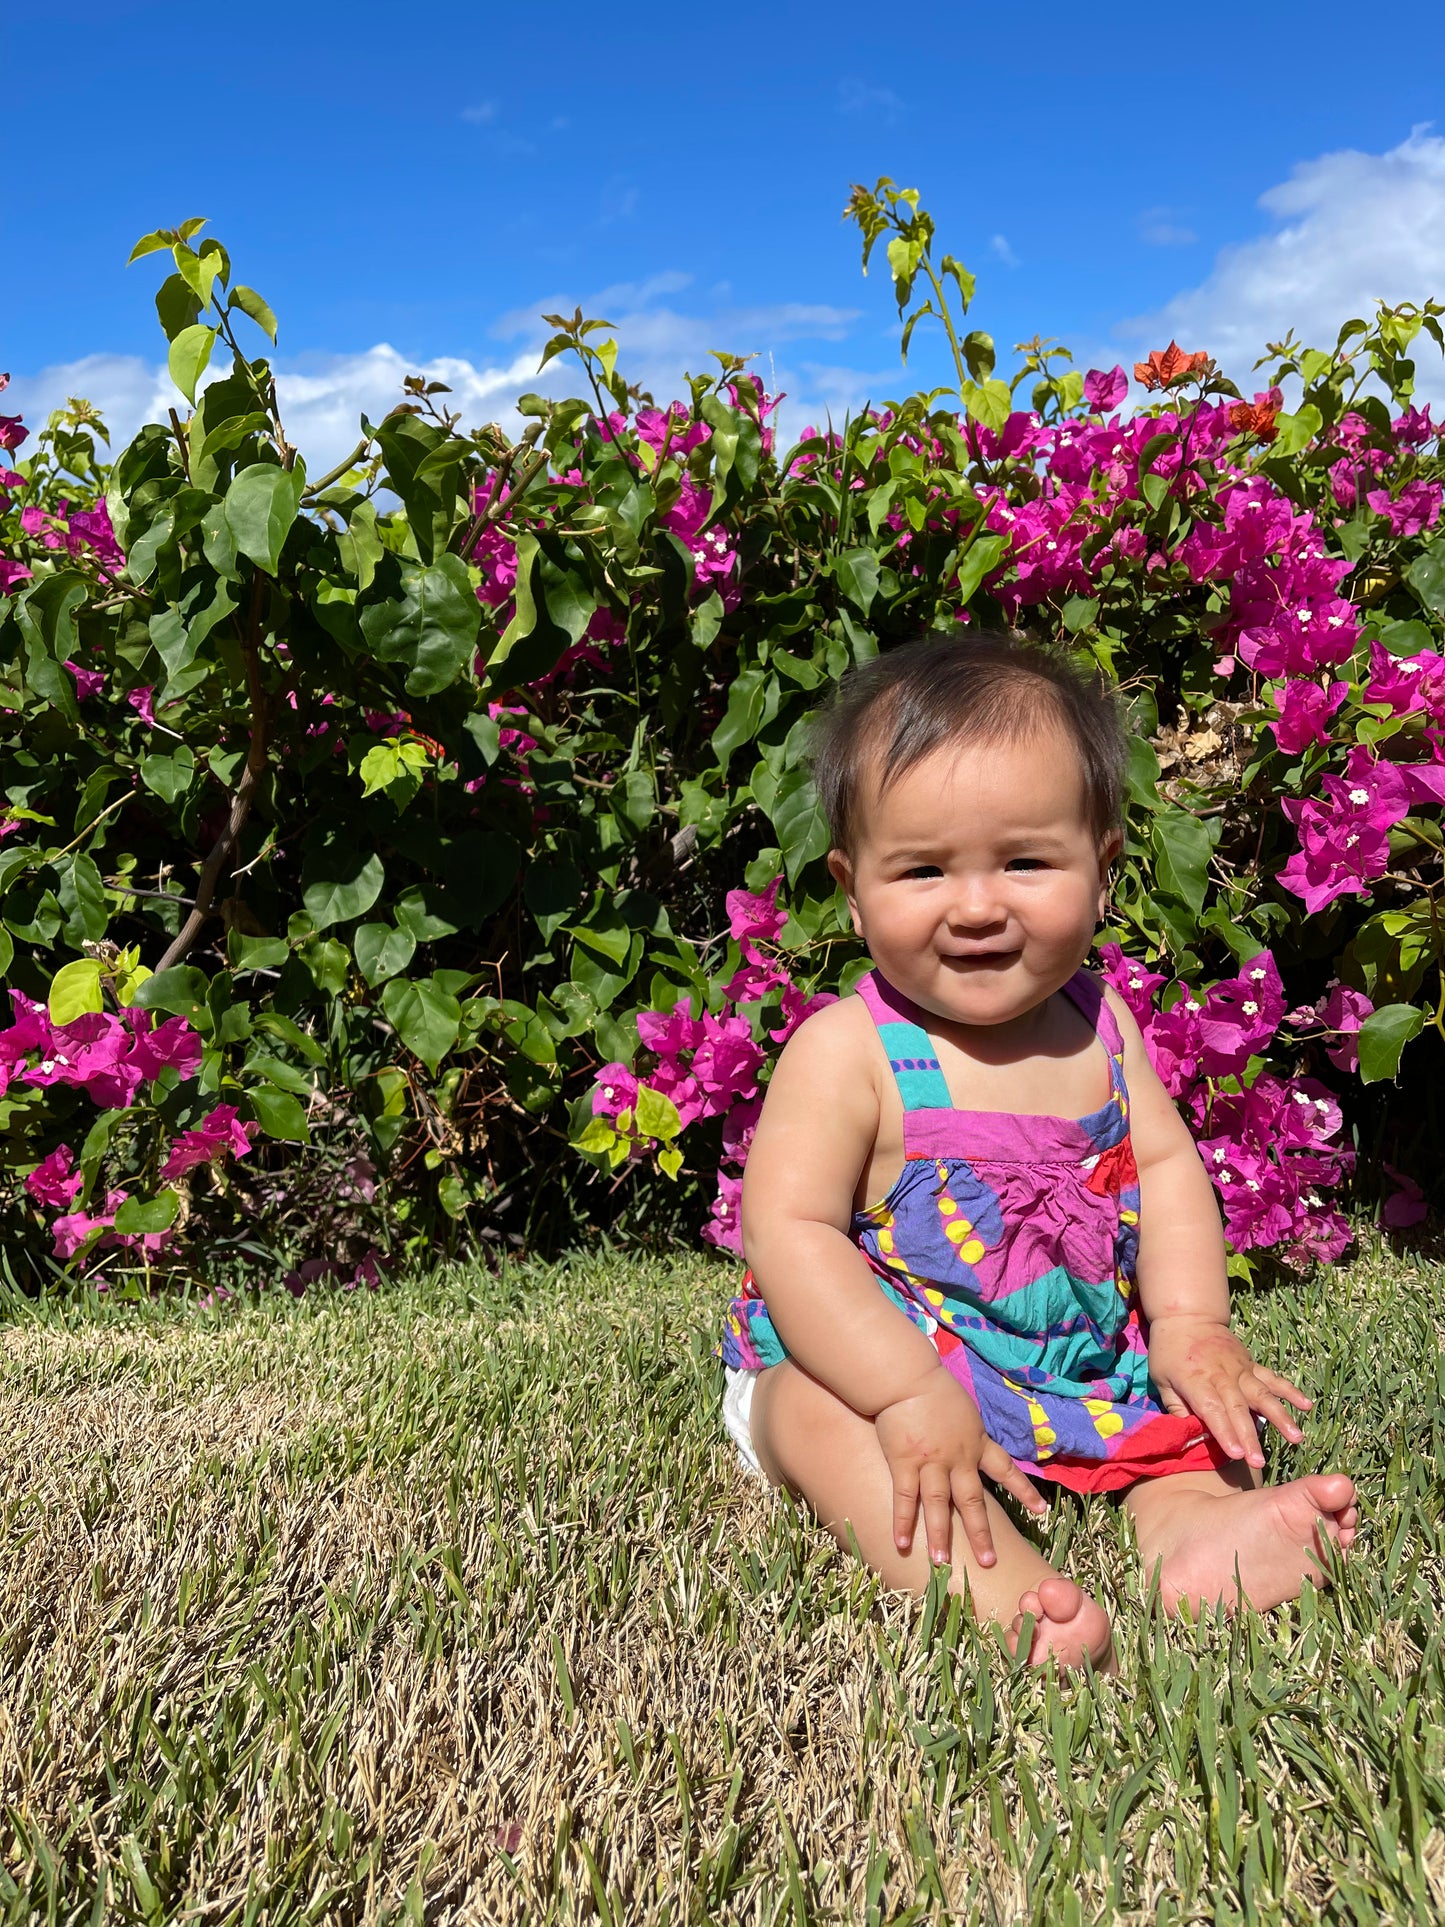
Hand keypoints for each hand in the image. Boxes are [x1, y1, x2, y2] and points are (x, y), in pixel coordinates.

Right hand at [874, 1367, 1046, 1568]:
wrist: (907, 1377)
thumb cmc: (933, 1387)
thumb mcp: (964, 1408)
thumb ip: (968, 1428)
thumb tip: (971, 1436)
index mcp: (976, 1442)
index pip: (1005, 1469)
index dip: (1023, 1491)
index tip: (1041, 1512)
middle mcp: (958, 1458)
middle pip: (973, 1500)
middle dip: (981, 1533)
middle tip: (988, 1561)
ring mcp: (932, 1462)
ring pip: (939, 1505)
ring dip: (941, 1535)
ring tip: (941, 1563)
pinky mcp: (905, 1462)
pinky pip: (905, 1498)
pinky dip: (903, 1522)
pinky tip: (902, 1543)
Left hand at [1148, 1314, 1311, 1469]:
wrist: (1187, 1316)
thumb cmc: (1169, 1351)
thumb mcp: (1161, 1379)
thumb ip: (1177, 1407)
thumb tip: (1191, 1435)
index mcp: (1197, 1381)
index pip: (1213, 1411)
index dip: (1225, 1433)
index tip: (1236, 1455)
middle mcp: (1223, 1376)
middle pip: (1239, 1409)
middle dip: (1250, 1437)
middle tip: (1260, 1463)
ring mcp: (1241, 1369)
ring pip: (1263, 1394)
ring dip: (1280, 1417)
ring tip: (1296, 1438)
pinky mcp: (1251, 1364)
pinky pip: (1273, 1378)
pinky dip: (1290, 1391)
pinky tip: (1306, 1405)